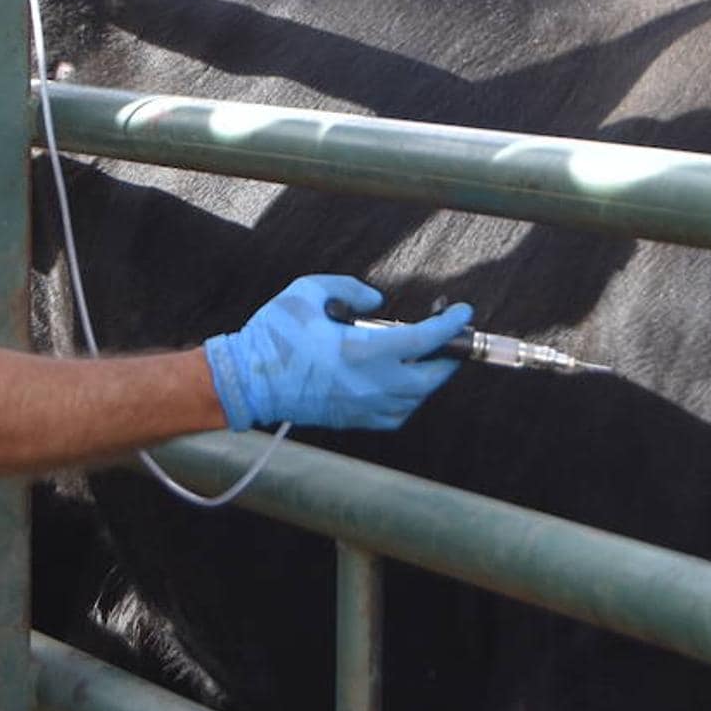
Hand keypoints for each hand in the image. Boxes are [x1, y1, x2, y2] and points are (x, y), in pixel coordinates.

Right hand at [205, 275, 471, 430]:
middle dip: (448, 357)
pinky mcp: (353, 421)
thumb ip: (350, 289)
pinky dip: (408, 400)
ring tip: (424, 358)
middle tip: (449, 338)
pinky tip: (401, 384)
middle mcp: (372, 385)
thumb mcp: (308, 291)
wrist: (247, 381)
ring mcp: (364, 407)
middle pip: (431, 378)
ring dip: (427, 379)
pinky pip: (396, 415)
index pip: (426, 340)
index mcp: (364, 351)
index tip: (463, 311)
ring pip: (416, 400)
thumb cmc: (274, 335)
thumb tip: (378, 302)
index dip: (450, 324)